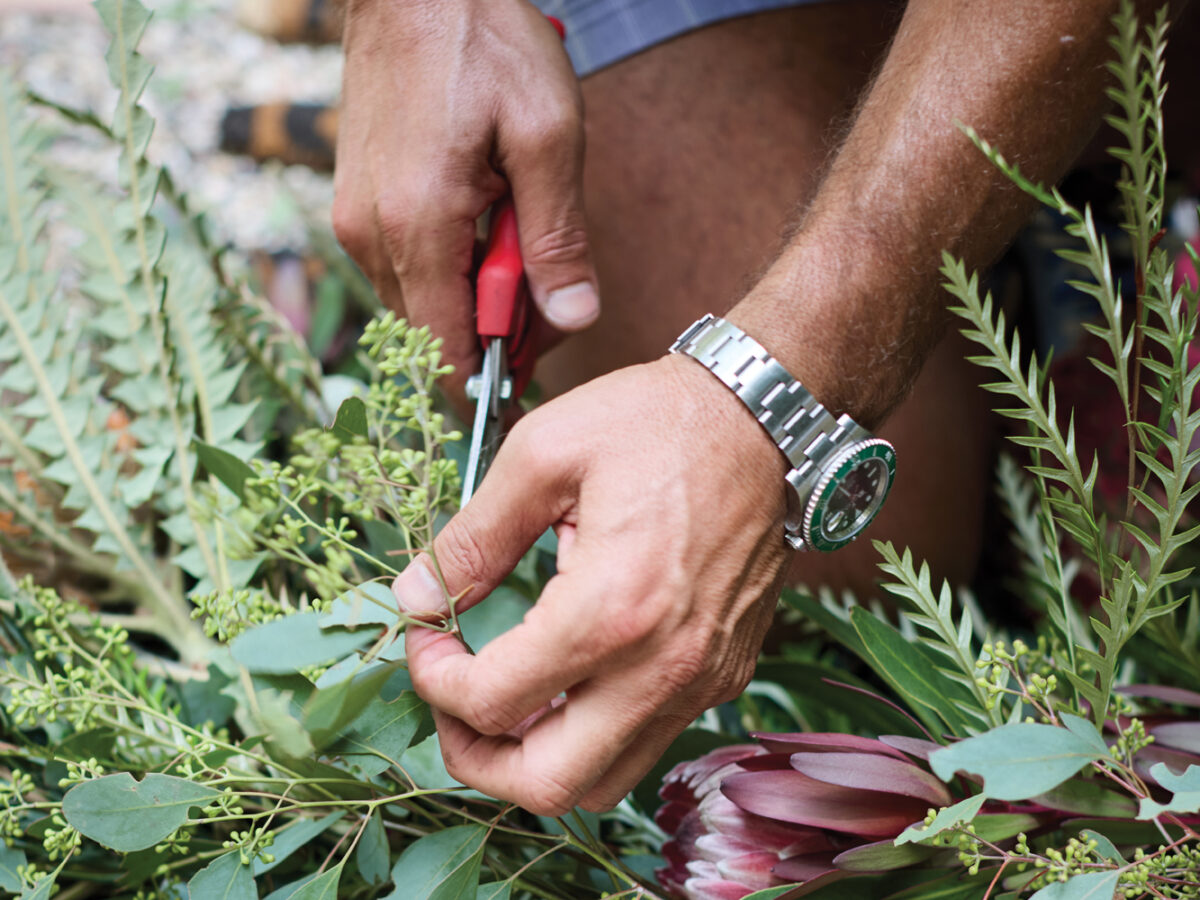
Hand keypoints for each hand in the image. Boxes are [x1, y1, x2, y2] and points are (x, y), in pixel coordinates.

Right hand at [333, 0, 599, 406]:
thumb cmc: (485, 43)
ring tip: (518, 249)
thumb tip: (571, 319)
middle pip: (431, 334)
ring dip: (470, 301)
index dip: (489, 386)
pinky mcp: (354, 203)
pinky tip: (484, 229)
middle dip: (491, 338)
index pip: (444, 352)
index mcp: (419, 226)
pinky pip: (401, 268)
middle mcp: (371, 235)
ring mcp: (355, 219)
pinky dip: (445, 271)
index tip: (528, 394)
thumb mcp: (547, 137)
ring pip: (416, 304)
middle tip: (547, 305)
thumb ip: (558, 238)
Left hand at [392, 355, 793, 814]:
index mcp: (609, 609)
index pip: (493, 704)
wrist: (761, 418)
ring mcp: (701, 680)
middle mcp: (662, 667)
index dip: (433, 679)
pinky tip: (569, 673)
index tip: (426, 632)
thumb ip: (472, 538)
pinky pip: (646, 741)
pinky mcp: (724, 675)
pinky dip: (591, 732)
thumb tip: (413, 596)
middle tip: (452, 697)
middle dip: (475, 755)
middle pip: (546, 785)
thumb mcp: (542, 454)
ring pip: (602, 783)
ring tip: (506, 694)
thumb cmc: (654, 424)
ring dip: (535, 756)